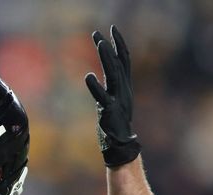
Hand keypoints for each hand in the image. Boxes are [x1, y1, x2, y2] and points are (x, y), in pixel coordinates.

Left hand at [85, 25, 140, 167]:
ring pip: (113, 75)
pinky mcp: (110, 112)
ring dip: (106, 58)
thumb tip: (99, 77)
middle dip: (110, 46)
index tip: (111, 30)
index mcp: (124, 87)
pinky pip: (102, 97)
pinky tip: (88, 76)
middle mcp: (123, 91)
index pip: (124, 61)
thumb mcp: (113, 102)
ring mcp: (118, 100)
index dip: (118, 44)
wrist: (121, 146)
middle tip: (99, 32)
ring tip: (99, 44)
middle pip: (118, 63)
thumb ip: (108, 88)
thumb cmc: (114, 126)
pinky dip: (96, 87)